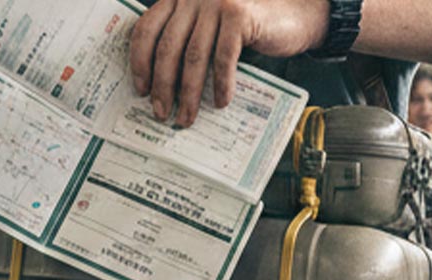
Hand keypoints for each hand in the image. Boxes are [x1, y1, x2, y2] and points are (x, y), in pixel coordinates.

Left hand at [129, 0, 329, 126]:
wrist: (292, 12)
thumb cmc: (246, 27)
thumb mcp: (209, 29)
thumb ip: (187, 41)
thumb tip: (160, 86)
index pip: (146, 29)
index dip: (140, 62)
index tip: (141, 90)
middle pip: (168, 47)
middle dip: (163, 85)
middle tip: (161, 113)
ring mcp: (216, 2)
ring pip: (193, 56)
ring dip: (189, 93)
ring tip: (186, 117)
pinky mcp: (239, 14)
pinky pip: (223, 57)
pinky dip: (221, 84)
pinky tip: (221, 102)